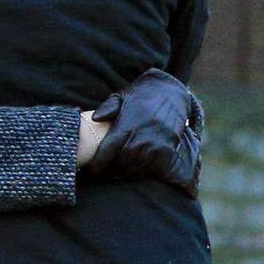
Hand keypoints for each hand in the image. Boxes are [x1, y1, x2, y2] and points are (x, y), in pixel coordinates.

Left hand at [82, 70, 202, 194]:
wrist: (171, 90)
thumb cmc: (143, 94)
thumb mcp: (122, 95)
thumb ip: (108, 107)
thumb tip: (95, 118)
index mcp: (126, 126)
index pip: (107, 150)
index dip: (98, 163)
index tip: (92, 169)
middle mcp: (140, 138)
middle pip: (120, 163)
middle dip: (111, 170)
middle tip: (105, 172)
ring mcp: (156, 145)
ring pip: (136, 168)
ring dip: (126, 172)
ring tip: (119, 173)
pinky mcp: (168, 150)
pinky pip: (153, 168)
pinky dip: (144, 171)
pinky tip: (138, 170)